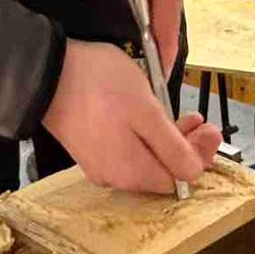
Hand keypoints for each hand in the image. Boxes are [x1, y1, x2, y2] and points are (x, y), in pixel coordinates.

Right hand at [43, 40, 221, 192]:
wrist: (43, 72)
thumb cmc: (97, 85)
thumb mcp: (147, 112)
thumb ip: (173, 147)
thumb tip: (194, 173)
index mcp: (130, 172)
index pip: (178, 181)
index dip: (199, 157)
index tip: (211, 131)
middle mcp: (113, 177)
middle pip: (162, 172)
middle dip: (186, 146)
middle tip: (201, 120)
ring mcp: (99, 163)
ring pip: (145, 160)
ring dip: (168, 140)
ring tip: (181, 114)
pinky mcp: (89, 148)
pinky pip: (126, 151)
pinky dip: (145, 137)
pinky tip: (151, 117)